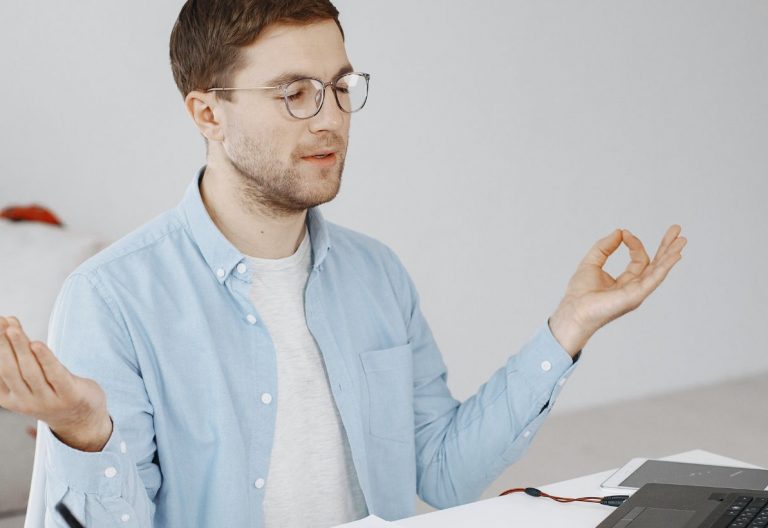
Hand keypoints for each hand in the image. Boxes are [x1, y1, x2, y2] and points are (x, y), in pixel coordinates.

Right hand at [0, 316, 111, 451]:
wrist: (81, 420)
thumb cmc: (52, 393)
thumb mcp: (29, 383)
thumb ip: (19, 362)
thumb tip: (8, 329)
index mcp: (10, 399)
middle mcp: (26, 402)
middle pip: (10, 369)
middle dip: (3, 345)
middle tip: (0, 322)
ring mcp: (48, 400)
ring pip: (30, 370)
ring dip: (20, 347)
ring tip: (13, 329)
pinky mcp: (69, 395)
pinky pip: (54, 374)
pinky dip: (45, 358)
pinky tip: (37, 344)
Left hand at [549, 225, 686, 355]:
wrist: (573, 311)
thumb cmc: (579, 294)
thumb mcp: (591, 262)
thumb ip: (604, 247)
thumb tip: (619, 232)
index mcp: (626, 281)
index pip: (638, 259)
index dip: (634, 243)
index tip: (624, 233)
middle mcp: (635, 287)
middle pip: (656, 264)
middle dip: (667, 247)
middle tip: (677, 229)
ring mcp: (637, 293)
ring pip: (658, 271)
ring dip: (671, 255)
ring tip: (682, 240)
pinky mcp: (635, 296)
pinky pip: (654, 280)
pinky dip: (665, 267)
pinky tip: (674, 256)